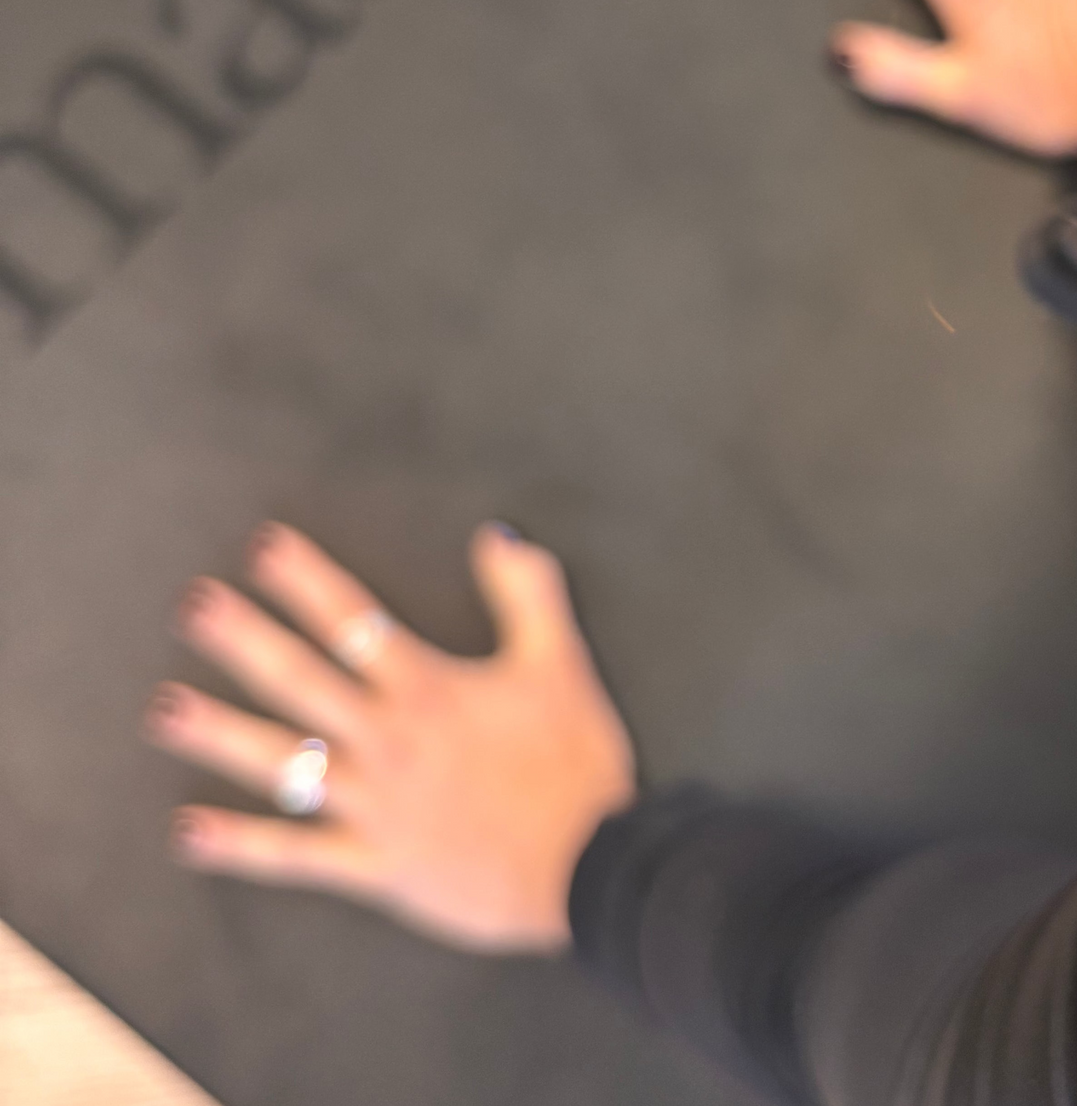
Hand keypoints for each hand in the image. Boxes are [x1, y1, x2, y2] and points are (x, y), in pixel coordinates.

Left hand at [146, 522, 635, 952]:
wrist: (587, 864)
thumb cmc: (575, 760)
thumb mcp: (563, 662)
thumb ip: (528, 592)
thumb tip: (495, 535)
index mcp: (429, 689)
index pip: (354, 621)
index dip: (306, 580)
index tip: (264, 547)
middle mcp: (388, 741)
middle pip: (301, 681)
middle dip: (243, 638)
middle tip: (193, 607)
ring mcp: (374, 806)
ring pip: (282, 764)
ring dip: (219, 734)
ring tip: (165, 708)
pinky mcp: (374, 864)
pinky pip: (296, 855)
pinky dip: (241, 845)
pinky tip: (188, 830)